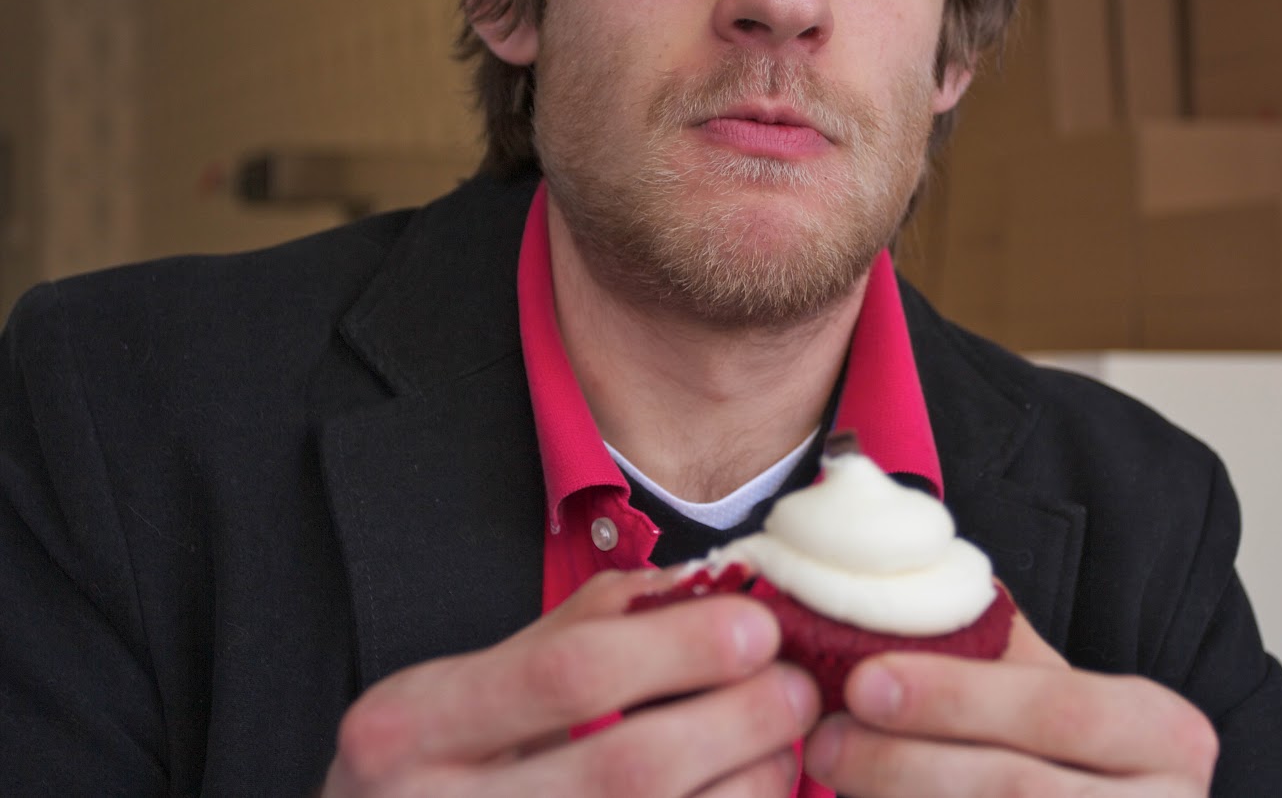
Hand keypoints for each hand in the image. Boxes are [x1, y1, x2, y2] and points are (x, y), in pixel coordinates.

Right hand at [322, 569, 820, 796]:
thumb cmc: (420, 778)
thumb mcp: (453, 694)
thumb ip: (565, 632)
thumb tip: (690, 584)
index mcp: (407, 727)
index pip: (566, 673)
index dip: (679, 646)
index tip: (756, 625)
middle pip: (628, 769)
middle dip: (735, 721)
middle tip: (795, 686)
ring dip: (746, 787)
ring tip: (783, 747)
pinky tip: (750, 797)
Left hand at [802, 611, 1216, 795]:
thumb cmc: (1075, 761)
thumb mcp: (1062, 698)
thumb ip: (999, 650)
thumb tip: (903, 589)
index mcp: (1166, 734)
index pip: (1059, 710)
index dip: (958, 697)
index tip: (866, 682)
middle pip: (1021, 789)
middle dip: (907, 763)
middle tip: (826, 739)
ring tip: (832, 768)